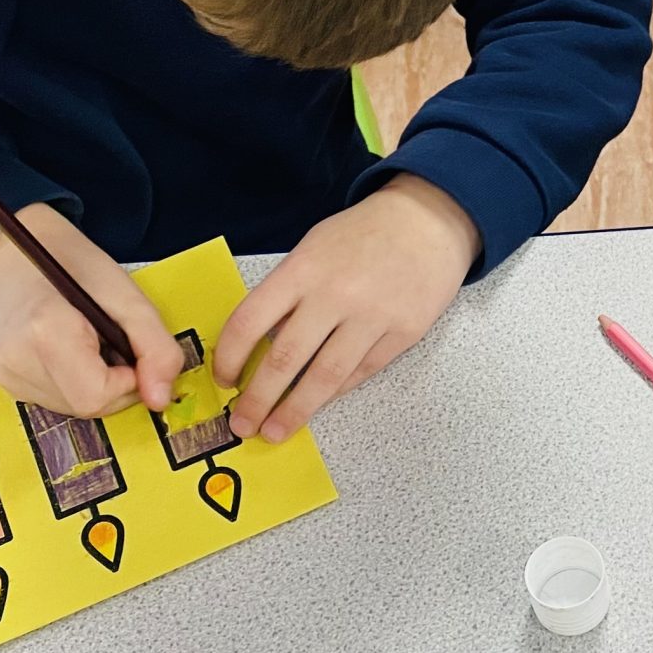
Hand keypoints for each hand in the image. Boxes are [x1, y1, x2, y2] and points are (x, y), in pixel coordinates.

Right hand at [0, 204, 183, 418]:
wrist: (22, 258)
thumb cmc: (75, 269)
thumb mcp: (130, 298)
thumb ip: (156, 349)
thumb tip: (160, 400)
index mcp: (46, 333)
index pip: (97, 396)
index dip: (127, 380)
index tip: (127, 348)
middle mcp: (18, 361)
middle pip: (89, 406)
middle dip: (115, 383)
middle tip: (109, 341)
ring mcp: (8, 375)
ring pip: (76, 407)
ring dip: (97, 383)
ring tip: (87, 341)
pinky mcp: (7, 382)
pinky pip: (60, 401)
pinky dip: (77, 382)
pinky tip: (70, 352)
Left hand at [215, 175, 479, 440]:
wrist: (427, 221)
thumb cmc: (363, 235)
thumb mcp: (313, 249)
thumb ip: (288, 293)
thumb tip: (259, 345)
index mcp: (303, 269)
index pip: (250, 321)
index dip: (230, 357)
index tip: (224, 379)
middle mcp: (335, 295)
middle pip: (284, 359)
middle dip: (258, 399)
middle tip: (243, 424)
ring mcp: (372, 317)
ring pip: (324, 377)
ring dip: (296, 410)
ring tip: (276, 431)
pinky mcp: (402, 334)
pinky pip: (360, 373)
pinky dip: (335, 392)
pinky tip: (318, 403)